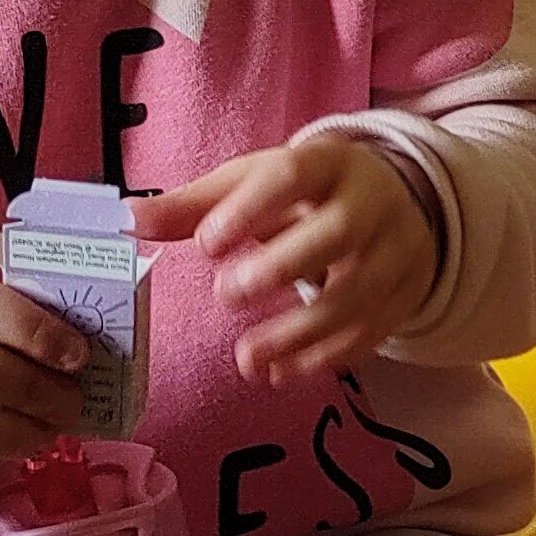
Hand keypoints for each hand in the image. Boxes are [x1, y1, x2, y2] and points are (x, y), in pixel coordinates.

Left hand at [140, 137, 438, 388]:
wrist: (396, 201)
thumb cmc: (307, 193)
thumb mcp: (255, 183)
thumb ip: (195, 206)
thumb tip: (128, 221)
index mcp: (328, 162)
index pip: (293, 175)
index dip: (251, 209)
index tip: (206, 245)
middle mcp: (372, 202)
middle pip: (338, 233)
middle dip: (282, 267)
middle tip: (226, 295)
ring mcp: (397, 249)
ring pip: (359, 292)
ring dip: (300, 331)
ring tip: (247, 358)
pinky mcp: (407, 293)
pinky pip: (373, 330)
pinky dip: (326, 357)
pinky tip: (281, 373)